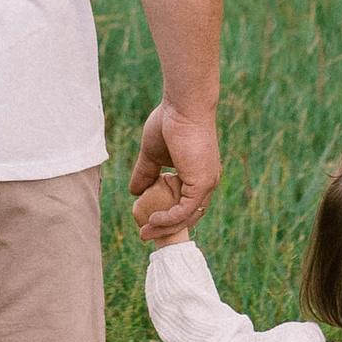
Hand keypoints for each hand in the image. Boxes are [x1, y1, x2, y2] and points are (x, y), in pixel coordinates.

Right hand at [129, 96, 219, 243]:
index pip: (188, 204)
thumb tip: (134, 192)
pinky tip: (152, 219)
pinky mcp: (202, 183)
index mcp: (199, 175)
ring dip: (164, 227)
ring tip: (144, 233)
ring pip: (187, 217)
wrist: (182, 107)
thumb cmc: (169, 123)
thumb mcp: (152, 155)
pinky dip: (169, 218)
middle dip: (166, 228)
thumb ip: (146, 173)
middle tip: (145, 235)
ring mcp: (206, 183)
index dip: (170, 216)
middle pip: (189, 216)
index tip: (149, 221)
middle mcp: (207, 182)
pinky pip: (184, 210)